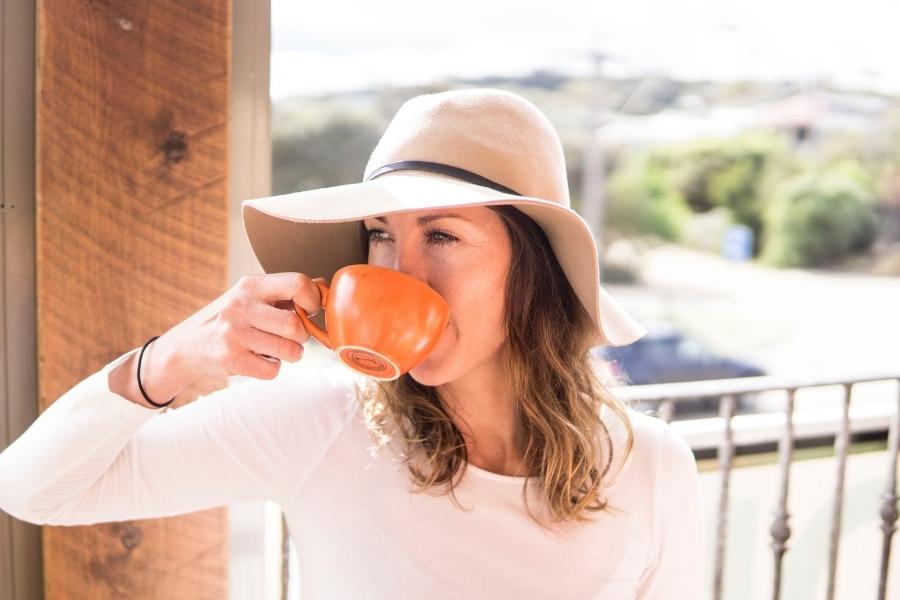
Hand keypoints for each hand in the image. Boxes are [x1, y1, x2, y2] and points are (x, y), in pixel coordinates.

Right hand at [159, 272, 325, 380]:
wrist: (186, 345)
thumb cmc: (229, 318)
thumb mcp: (252, 296)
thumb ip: (287, 291)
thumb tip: (325, 288)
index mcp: (251, 285)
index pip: (298, 284)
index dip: (313, 300)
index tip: (310, 310)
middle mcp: (241, 306)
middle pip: (296, 325)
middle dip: (301, 336)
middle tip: (291, 336)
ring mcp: (234, 334)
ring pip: (290, 350)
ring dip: (291, 354)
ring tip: (276, 349)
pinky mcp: (231, 360)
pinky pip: (273, 371)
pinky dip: (272, 369)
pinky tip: (259, 359)